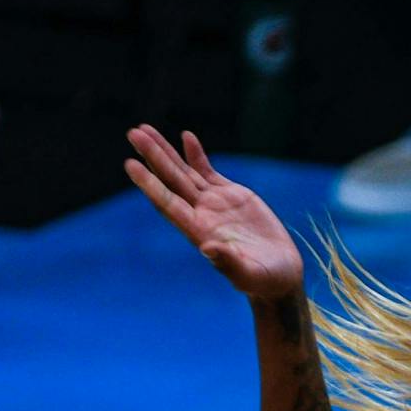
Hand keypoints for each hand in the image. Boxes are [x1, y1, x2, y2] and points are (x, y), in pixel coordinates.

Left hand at [125, 125, 303, 300]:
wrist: (279, 274)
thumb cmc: (263, 280)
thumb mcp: (248, 274)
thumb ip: (228, 262)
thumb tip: (207, 248)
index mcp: (200, 231)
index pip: (169, 203)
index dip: (150, 184)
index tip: (131, 165)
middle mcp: (200, 214)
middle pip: (171, 181)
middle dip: (153, 157)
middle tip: (133, 133)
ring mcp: (213, 203)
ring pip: (183, 172)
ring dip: (164, 151)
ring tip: (144, 129)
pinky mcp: (229, 195)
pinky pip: (207, 171)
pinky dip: (195, 154)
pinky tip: (185, 136)